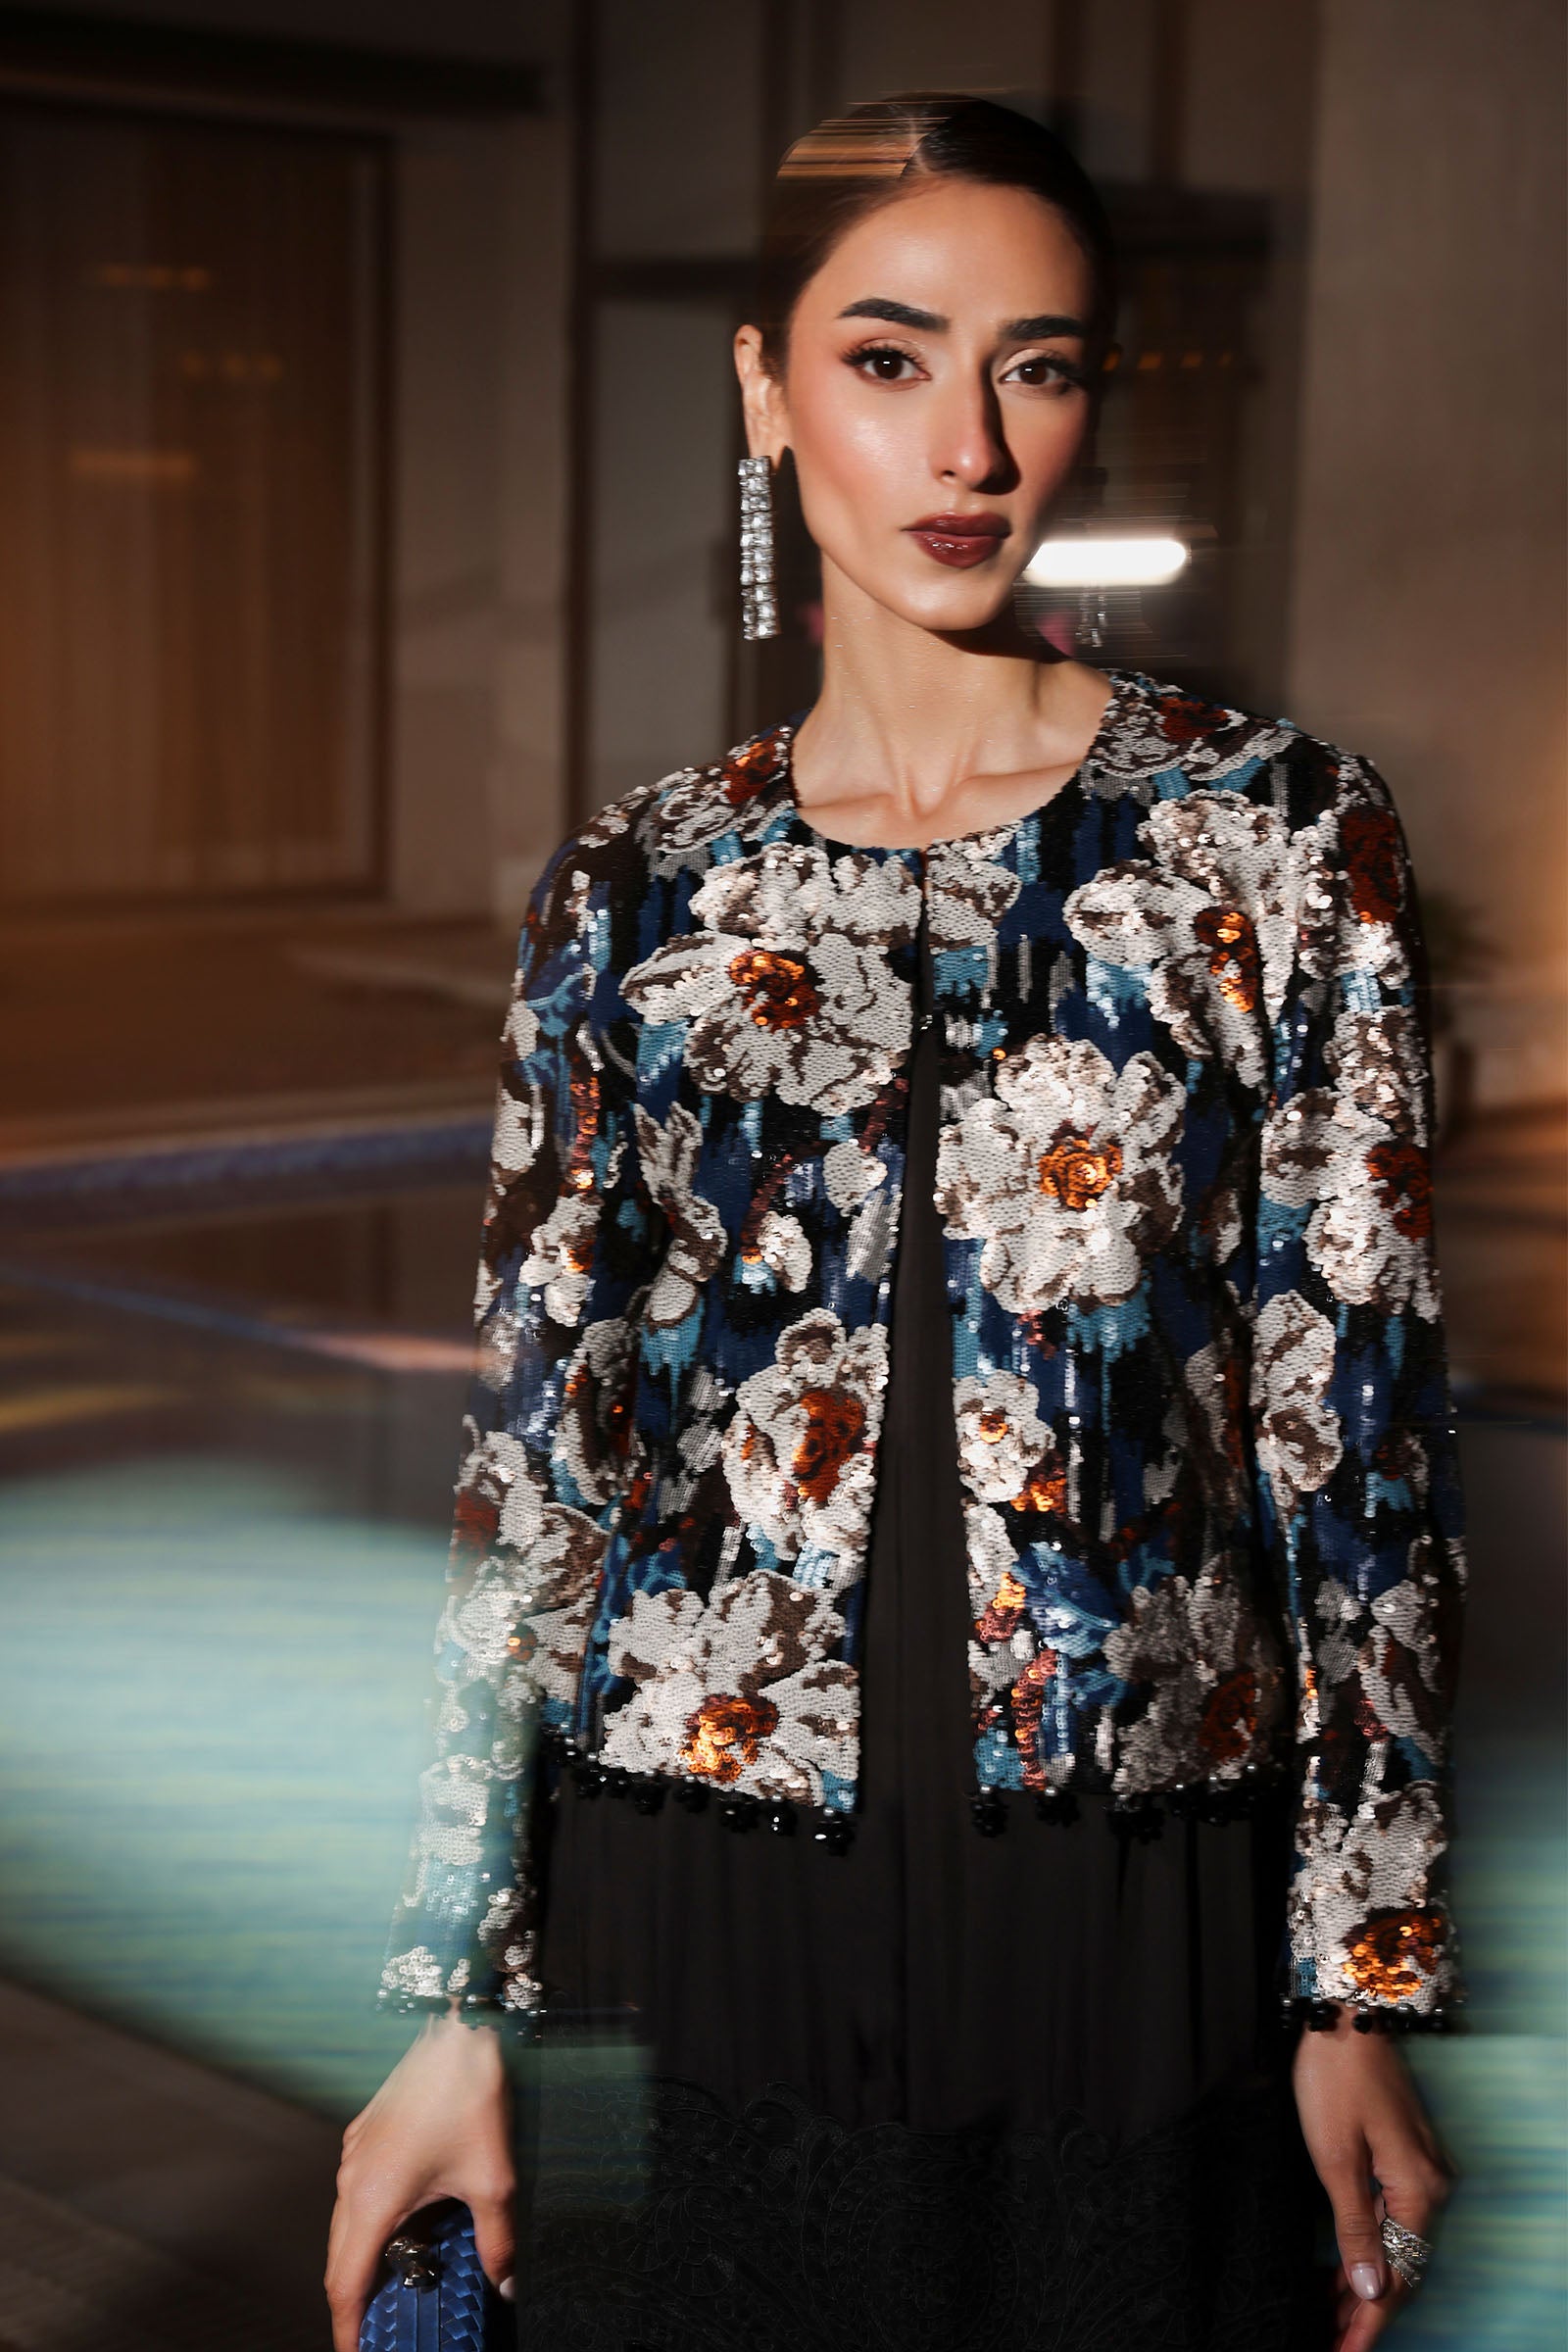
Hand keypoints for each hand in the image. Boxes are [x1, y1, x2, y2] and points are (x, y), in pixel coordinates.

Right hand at [324, 2007, 516, 2351]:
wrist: (458, 2029)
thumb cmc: (467, 2090)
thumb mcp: (493, 2178)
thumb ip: (497, 2239)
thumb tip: (506, 2279)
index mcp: (374, 2197)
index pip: (344, 2283)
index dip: (347, 2328)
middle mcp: (353, 2178)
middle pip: (339, 2259)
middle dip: (354, 2300)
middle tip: (377, 2330)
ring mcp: (355, 2154)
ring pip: (345, 2225)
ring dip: (362, 2259)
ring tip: (393, 2286)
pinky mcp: (365, 2136)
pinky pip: (356, 2193)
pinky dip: (369, 2222)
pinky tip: (402, 2227)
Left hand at [1292, 2007, 1452, 2349]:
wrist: (1347, 2013)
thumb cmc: (1336, 2079)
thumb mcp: (1336, 2158)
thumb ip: (1356, 2227)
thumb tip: (1372, 2290)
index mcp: (1420, 2190)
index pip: (1399, 2275)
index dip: (1370, 2323)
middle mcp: (1431, 2185)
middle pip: (1402, 2264)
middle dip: (1366, 2309)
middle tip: (1331, 2343)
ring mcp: (1420, 2168)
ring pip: (1396, 2242)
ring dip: (1366, 2281)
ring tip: (1329, 2318)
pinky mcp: (1404, 2154)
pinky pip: (1391, 2217)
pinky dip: (1368, 2247)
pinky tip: (1342, 2270)